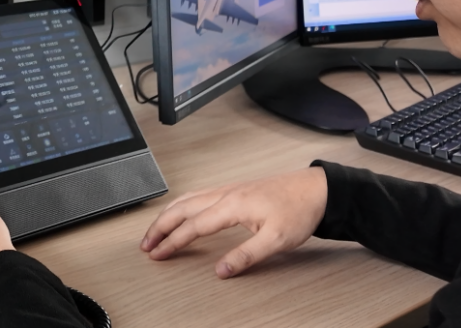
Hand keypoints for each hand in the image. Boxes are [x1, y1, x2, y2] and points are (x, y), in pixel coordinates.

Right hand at [140, 167, 327, 278]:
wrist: (315, 189)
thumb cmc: (298, 211)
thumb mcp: (276, 240)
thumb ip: (246, 256)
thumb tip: (221, 270)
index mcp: (232, 205)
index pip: (193, 226)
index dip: (172, 242)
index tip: (158, 254)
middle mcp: (225, 193)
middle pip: (182, 209)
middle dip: (160, 226)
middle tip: (146, 244)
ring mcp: (228, 189)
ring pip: (187, 199)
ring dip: (168, 214)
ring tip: (155, 230)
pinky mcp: (234, 189)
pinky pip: (198, 194)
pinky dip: (181, 204)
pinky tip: (181, 209)